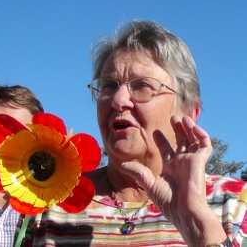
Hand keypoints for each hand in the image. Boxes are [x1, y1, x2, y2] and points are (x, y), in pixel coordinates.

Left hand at [121, 115, 225, 245]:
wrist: (184, 211)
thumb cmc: (167, 201)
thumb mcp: (148, 183)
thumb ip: (137, 172)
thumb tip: (123, 165)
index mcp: (170, 167)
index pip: (166, 149)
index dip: (161, 139)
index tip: (155, 130)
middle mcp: (181, 162)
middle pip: (181, 141)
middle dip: (177, 129)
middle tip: (172, 117)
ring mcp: (191, 161)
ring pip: (193, 139)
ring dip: (189, 128)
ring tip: (181, 117)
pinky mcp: (200, 161)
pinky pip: (204, 144)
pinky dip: (201, 134)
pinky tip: (192, 126)